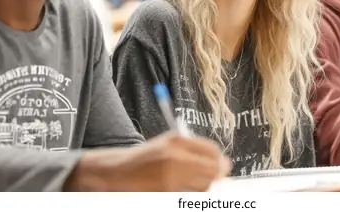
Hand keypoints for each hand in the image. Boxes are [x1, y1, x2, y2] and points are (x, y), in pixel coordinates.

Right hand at [65, 132, 231, 191]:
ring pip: (203, 187)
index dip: (220, 160)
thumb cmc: (145, 158)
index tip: (222, 166)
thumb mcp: (167, 145)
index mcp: (177, 141)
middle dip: (216, 176)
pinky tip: (183, 192)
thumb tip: (223, 163)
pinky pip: (190, 198)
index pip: (212, 151)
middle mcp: (175, 156)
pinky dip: (191, 196)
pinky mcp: (166, 192)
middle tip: (214, 178)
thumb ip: (193, 150)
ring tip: (192, 185)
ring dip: (204, 188)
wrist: (117, 172)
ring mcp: (170, 176)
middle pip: (211, 170)